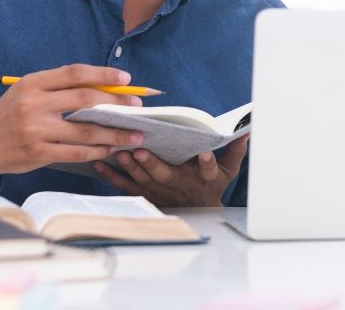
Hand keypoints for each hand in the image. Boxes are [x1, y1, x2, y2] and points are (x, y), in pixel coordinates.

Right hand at [0, 64, 145, 177]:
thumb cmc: (10, 114)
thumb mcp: (28, 91)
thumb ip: (59, 88)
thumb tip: (103, 88)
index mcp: (33, 83)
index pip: (74, 73)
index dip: (103, 74)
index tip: (125, 78)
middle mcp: (34, 105)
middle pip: (85, 99)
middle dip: (116, 103)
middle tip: (137, 106)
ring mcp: (36, 131)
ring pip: (85, 130)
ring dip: (114, 133)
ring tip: (134, 134)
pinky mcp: (38, 153)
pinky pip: (76, 152)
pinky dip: (97, 151)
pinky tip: (110, 149)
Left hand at [92, 135, 249, 206]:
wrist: (198, 213)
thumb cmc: (212, 186)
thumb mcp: (228, 171)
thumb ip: (235, 151)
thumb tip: (246, 131)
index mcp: (203, 178)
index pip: (209, 172)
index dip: (208, 164)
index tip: (206, 155)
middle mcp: (180, 185)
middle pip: (167, 175)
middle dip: (153, 164)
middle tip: (142, 151)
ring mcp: (161, 192)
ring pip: (144, 180)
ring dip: (131, 168)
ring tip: (120, 154)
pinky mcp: (145, 194)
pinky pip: (126, 186)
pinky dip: (111, 176)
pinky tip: (99, 163)